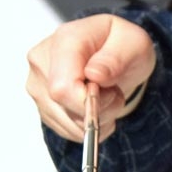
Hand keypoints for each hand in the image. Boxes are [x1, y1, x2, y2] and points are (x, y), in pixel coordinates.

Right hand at [26, 15, 155, 141]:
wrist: (113, 50)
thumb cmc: (122, 44)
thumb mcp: (133, 43)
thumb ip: (116, 58)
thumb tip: (95, 74)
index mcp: (64, 40)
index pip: (62, 88)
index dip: (89, 103)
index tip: (110, 93)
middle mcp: (42, 61)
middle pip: (65, 109)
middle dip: (97, 113)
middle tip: (113, 93)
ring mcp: (38, 85)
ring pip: (68, 125)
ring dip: (95, 121)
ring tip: (104, 97)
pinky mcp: (42, 105)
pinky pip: (68, 131)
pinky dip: (87, 127)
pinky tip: (93, 106)